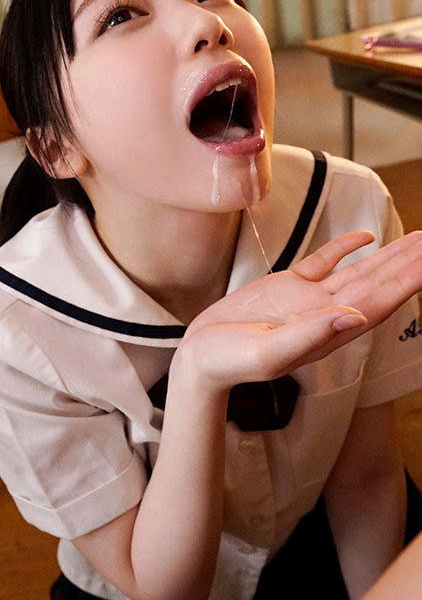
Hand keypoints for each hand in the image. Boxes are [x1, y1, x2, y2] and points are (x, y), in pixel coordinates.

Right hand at [177, 230, 421, 390]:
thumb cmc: (227, 361)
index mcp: (325, 332)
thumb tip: (355, 318)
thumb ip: (310, 335)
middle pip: (377, 284)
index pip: (378, 302)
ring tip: (418, 238)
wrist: (199, 358)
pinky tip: (366, 238)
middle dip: (408, 264)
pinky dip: (346, 248)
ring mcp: (308, 298)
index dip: (407, 282)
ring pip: (358, 271)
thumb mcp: (267, 353)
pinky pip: (324, 262)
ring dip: (388, 256)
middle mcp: (325, 314)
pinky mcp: (287, 286)